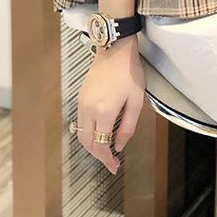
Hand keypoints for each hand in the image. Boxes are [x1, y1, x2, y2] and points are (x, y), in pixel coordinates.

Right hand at [76, 35, 145, 172]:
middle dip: (98, 156)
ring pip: (81, 133)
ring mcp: (82, 103)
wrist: (115, 50)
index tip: (115, 166)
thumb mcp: (136, 102)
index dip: (107, 159)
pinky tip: (100, 134)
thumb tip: (119, 146)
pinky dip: (88, 133)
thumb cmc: (129, 73)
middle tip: (111, 162)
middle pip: (87, 142)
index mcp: (104, 112)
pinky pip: (80, 122)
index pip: (101, 144)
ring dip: (92, 145)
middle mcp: (88, 109)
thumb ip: (127, 127)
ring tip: (106, 151)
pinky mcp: (80, 97)